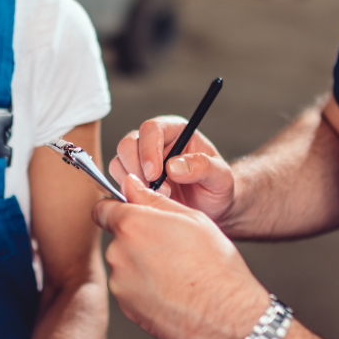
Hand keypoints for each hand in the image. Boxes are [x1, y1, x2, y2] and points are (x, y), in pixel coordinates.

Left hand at [91, 173, 270, 338]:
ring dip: (142, 265)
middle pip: (118, 239)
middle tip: (170, 248)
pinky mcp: (126, 308)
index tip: (129, 215)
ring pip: (125, 265)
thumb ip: (152, 200)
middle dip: (137, 240)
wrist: (226, 315)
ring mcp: (120, 284)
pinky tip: (172, 291)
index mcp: (133, 225)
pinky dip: (146, 289)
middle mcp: (119, 253)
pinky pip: (131, 290)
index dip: (117, 210)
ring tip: (175, 273)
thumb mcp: (191, 219)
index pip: (103, 210)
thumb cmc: (215, 266)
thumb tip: (130, 185)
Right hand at [110, 116, 236, 224]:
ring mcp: (139, 161)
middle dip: (137, 170)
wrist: (210, 209)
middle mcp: (153, 143)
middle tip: (157, 191)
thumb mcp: (220, 177)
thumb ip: (203, 167)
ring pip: (119, 163)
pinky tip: (147, 202)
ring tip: (157, 198)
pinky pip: (117, 183)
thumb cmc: (216, 188)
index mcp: (175, 131)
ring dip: (132, 184)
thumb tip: (174, 166)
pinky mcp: (132, 180)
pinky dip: (127, 194)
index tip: (155, 175)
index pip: (151, 129)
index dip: (148, 150)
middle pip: (128, 144)